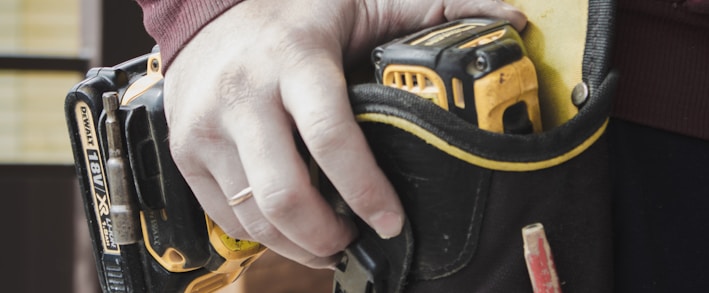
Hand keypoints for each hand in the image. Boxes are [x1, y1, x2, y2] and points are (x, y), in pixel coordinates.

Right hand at [164, 0, 525, 267]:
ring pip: (254, 216)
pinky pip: (225, 215)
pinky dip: (263, 234)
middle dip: (328, 235)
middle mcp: (243, 95)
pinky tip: (290, 228)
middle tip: (355, 240)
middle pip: (285, 194)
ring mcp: (206, 128)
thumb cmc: (291, 11)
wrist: (207, 12)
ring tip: (327, 241)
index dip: (367, 191)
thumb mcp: (364, 1)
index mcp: (295, 59)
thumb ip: (436, 10)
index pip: (332, 137)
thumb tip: (509, 22)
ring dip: (298, 244)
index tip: (392, 221)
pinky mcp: (186, 151)